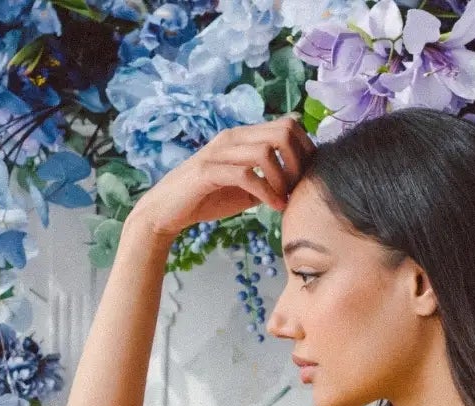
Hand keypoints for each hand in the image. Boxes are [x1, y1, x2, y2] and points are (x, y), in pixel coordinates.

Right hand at [130, 116, 315, 240]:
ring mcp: (218, 152)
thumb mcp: (247, 188)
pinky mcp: (207, 171)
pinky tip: (273, 206)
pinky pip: (246, 175)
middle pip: (282, 131)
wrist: (167, 211)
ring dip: (283, 179)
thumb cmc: (208, 198)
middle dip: (298, 161)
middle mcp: (232, 138)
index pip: (288, 125)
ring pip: (265, 152)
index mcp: (243, 137)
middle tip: (298, 187)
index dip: (306, 149)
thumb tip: (299, 180)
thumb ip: (269, 178)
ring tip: (284, 199)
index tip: (307, 176)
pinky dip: (266, 192)